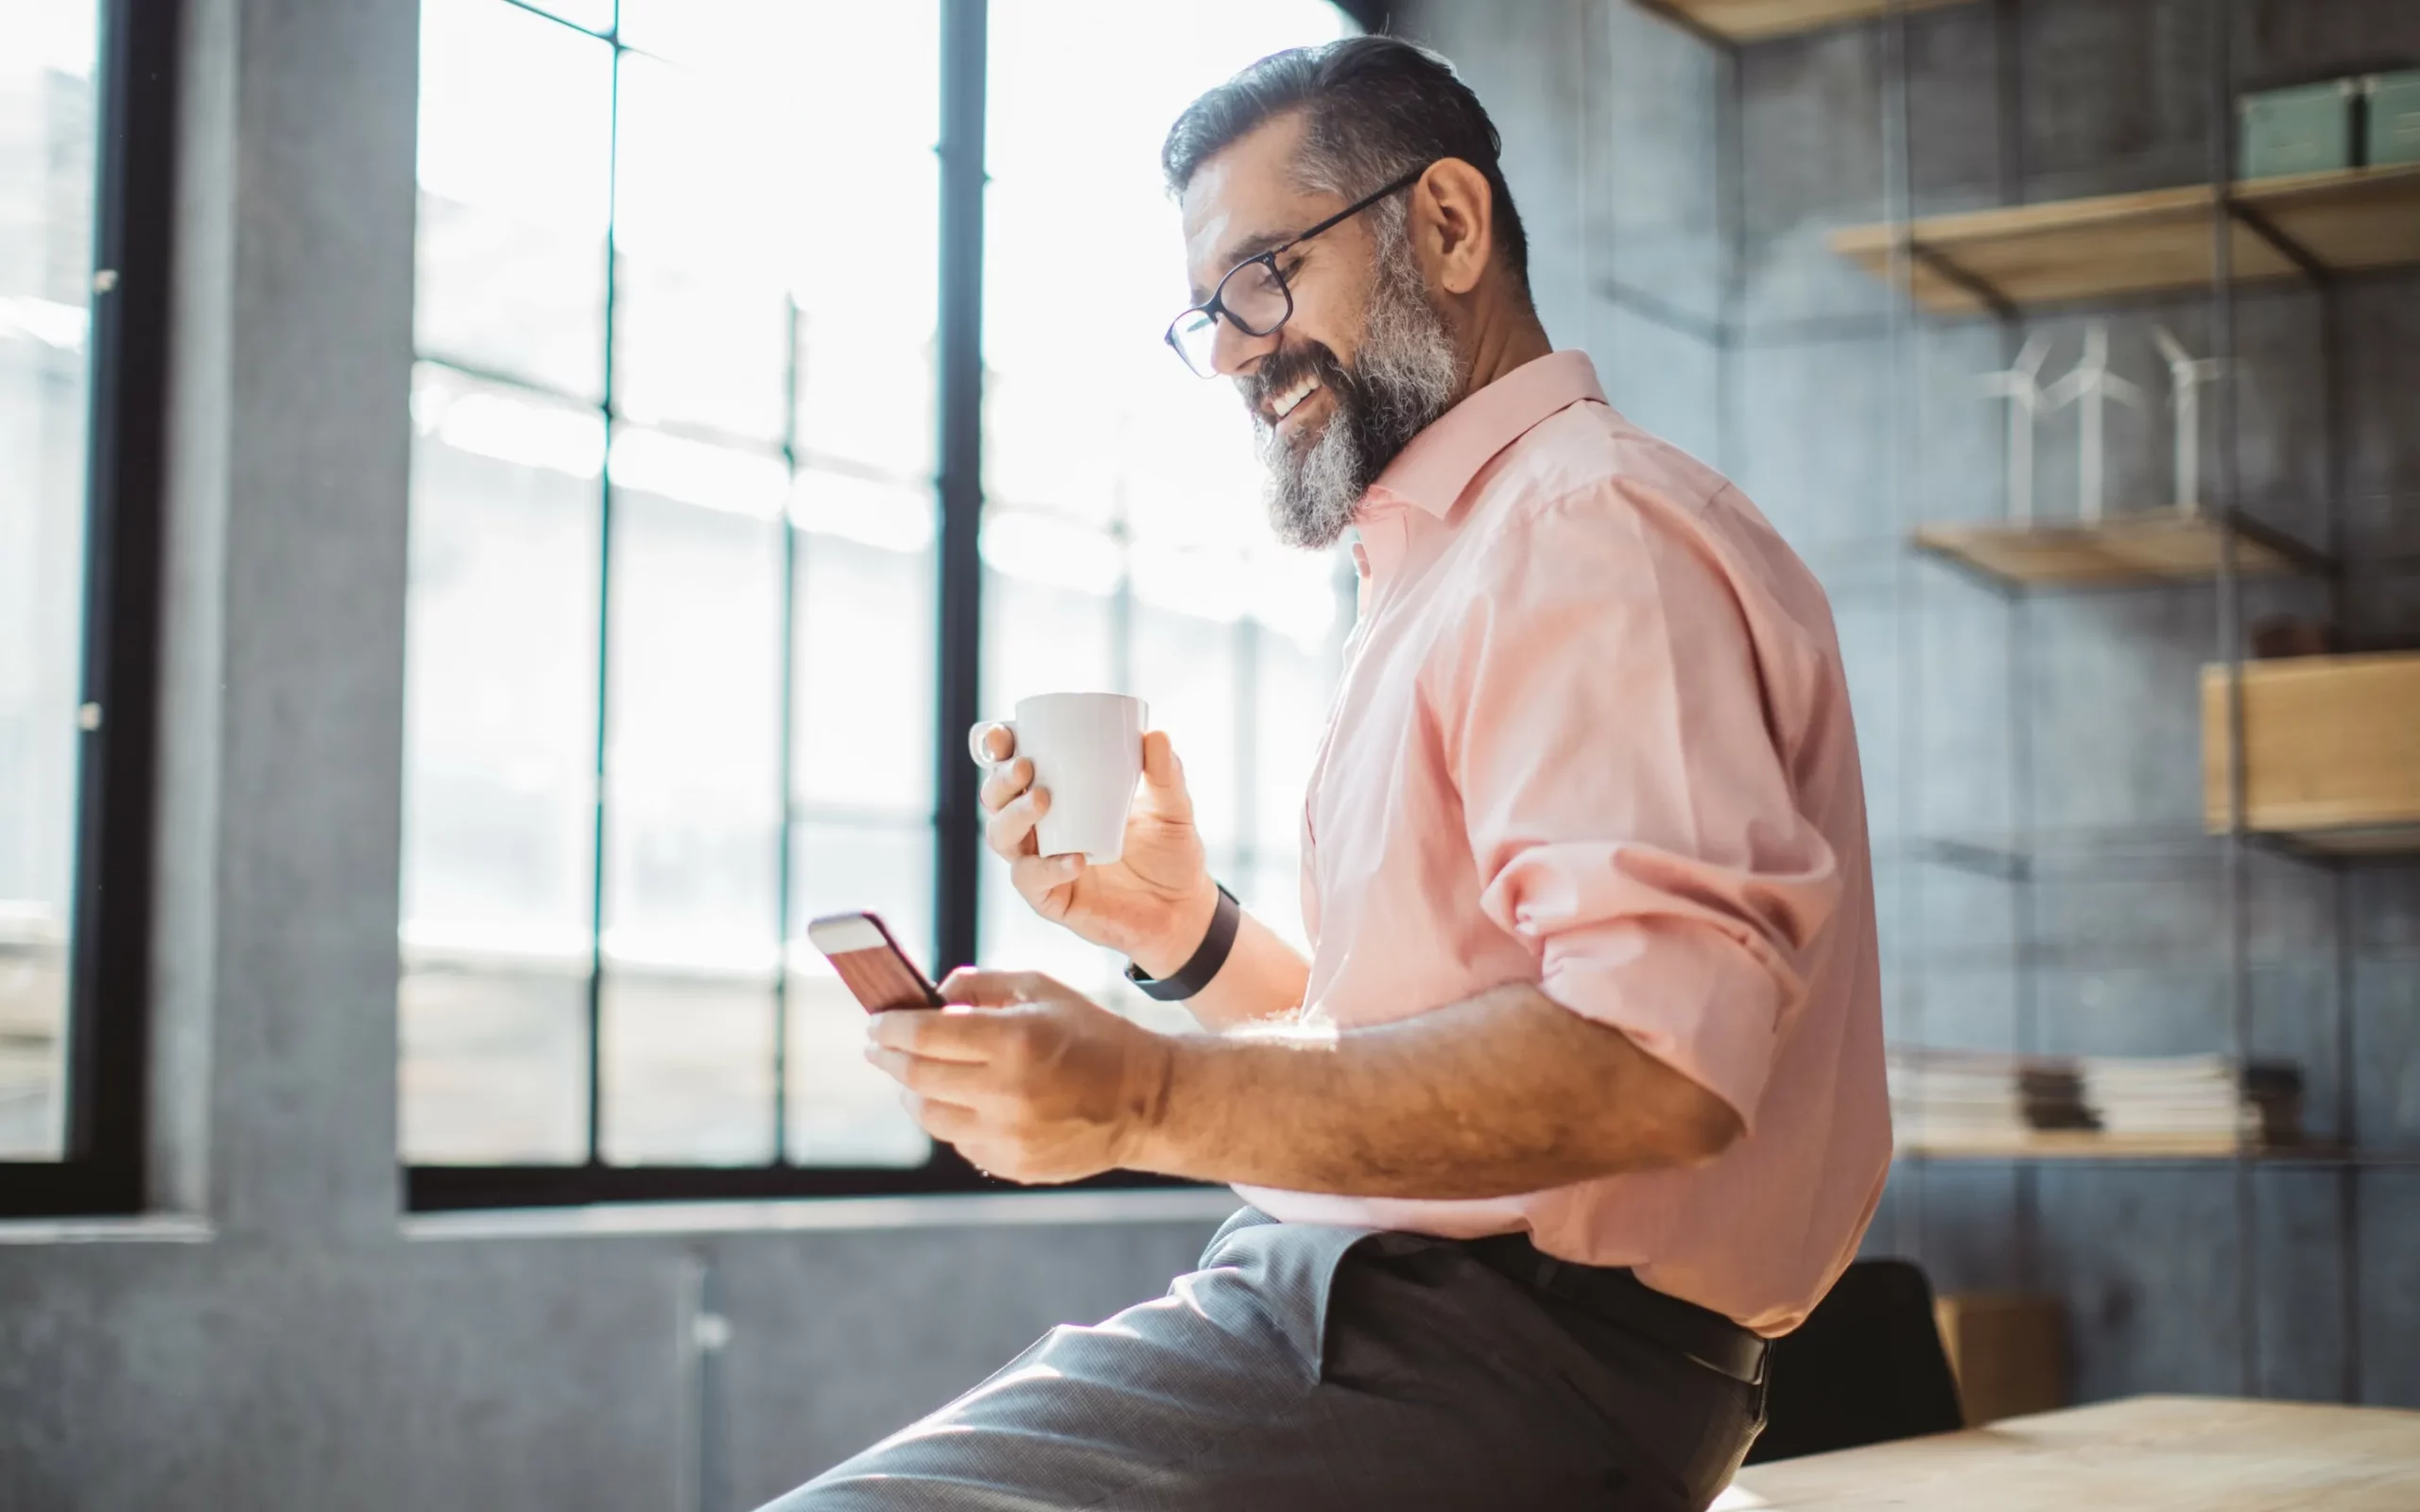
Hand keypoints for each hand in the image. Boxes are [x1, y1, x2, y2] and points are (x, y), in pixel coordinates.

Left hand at [865, 970, 1174, 1184]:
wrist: (1144, 1100)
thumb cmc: (1091, 1035)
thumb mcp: (1042, 989)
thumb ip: (980, 985)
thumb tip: (931, 997)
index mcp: (1014, 1041)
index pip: (924, 1034)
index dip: (890, 1027)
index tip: (876, 1022)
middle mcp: (1006, 1093)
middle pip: (916, 1077)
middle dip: (889, 1057)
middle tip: (879, 1045)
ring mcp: (1008, 1136)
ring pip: (930, 1116)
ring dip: (913, 1092)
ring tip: (917, 1074)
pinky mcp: (1012, 1165)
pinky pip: (960, 1141)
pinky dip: (952, 1118)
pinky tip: (963, 1100)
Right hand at [974, 725, 1217, 972]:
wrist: (1183, 909)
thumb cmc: (1169, 852)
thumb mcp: (1172, 806)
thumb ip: (1166, 773)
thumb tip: (1156, 735)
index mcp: (1061, 796)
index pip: (1016, 767)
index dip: (998, 748)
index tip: (1003, 733)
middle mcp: (1042, 829)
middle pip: (996, 800)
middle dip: (1000, 780)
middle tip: (1026, 766)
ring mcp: (1043, 864)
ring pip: (1001, 838)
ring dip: (1014, 816)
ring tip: (1042, 800)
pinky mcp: (1052, 900)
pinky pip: (1033, 882)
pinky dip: (1048, 868)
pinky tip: (1075, 859)